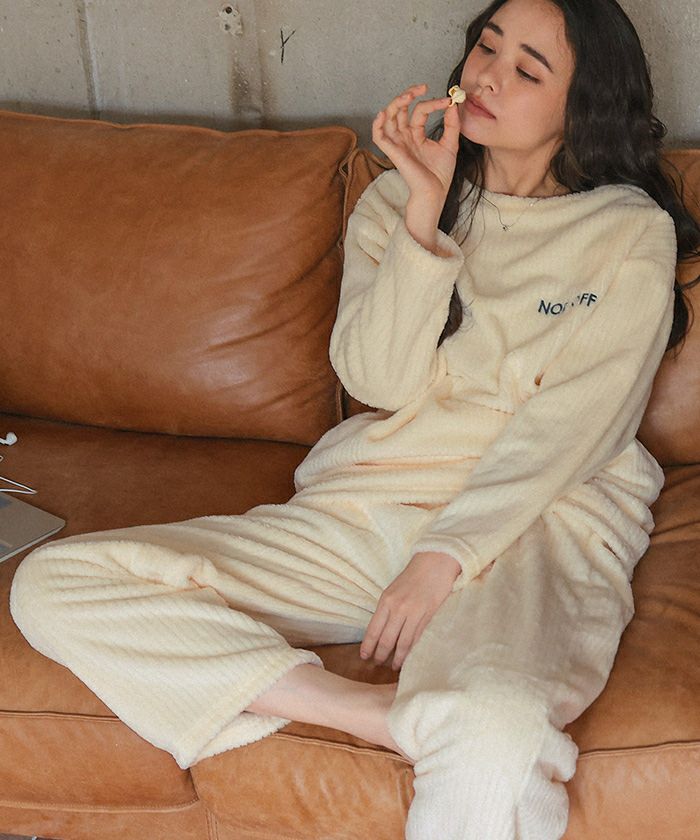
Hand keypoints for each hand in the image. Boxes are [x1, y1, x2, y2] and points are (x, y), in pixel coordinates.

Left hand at [360, 551, 460, 670]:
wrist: (435, 562)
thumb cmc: (413, 576)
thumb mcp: (393, 590)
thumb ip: (387, 609)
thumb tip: (380, 631)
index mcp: (386, 600)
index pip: (374, 629)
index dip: (368, 645)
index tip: (364, 656)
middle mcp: (398, 608)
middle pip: (387, 639)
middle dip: (381, 655)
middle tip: (378, 664)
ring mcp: (414, 613)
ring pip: (403, 643)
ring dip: (397, 658)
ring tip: (394, 667)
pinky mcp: (428, 616)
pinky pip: (417, 638)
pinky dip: (412, 650)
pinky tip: (408, 657)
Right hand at [372, 82, 461, 209]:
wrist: (435, 192)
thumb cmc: (440, 174)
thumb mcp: (450, 144)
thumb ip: (452, 124)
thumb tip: (453, 104)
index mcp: (416, 135)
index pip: (419, 111)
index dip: (432, 103)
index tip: (448, 101)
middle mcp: (405, 137)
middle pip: (399, 110)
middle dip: (408, 95)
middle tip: (422, 87)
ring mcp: (398, 144)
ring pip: (388, 118)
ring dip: (395, 103)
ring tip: (408, 95)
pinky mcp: (393, 153)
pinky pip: (378, 137)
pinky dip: (377, 124)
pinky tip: (383, 113)